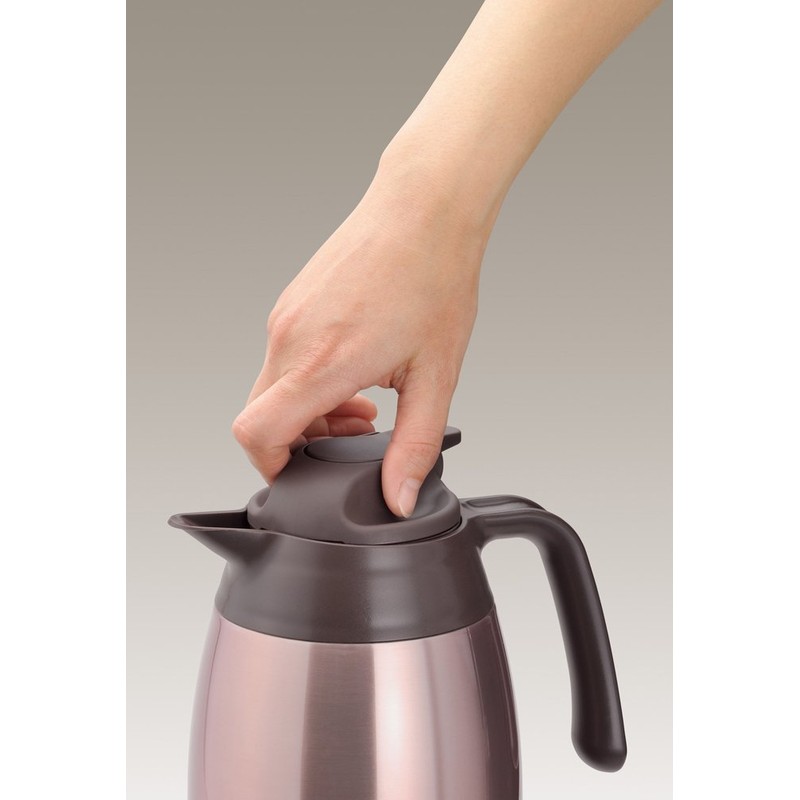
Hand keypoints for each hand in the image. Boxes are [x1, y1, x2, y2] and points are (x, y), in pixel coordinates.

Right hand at [232, 159, 486, 516]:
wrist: (426, 207)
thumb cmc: (435, 277)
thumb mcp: (436, 375)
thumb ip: (415, 445)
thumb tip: (399, 497)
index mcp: (322, 361)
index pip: (256, 434)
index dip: (272, 467)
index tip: (306, 474)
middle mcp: (290, 337)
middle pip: (261, 417)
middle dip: (302, 441)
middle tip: (354, 432)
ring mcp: (286, 315)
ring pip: (272, 387)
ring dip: (310, 410)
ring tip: (363, 403)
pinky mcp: (292, 301)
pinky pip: (282, 357)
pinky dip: (309, 378)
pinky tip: (356, 369)